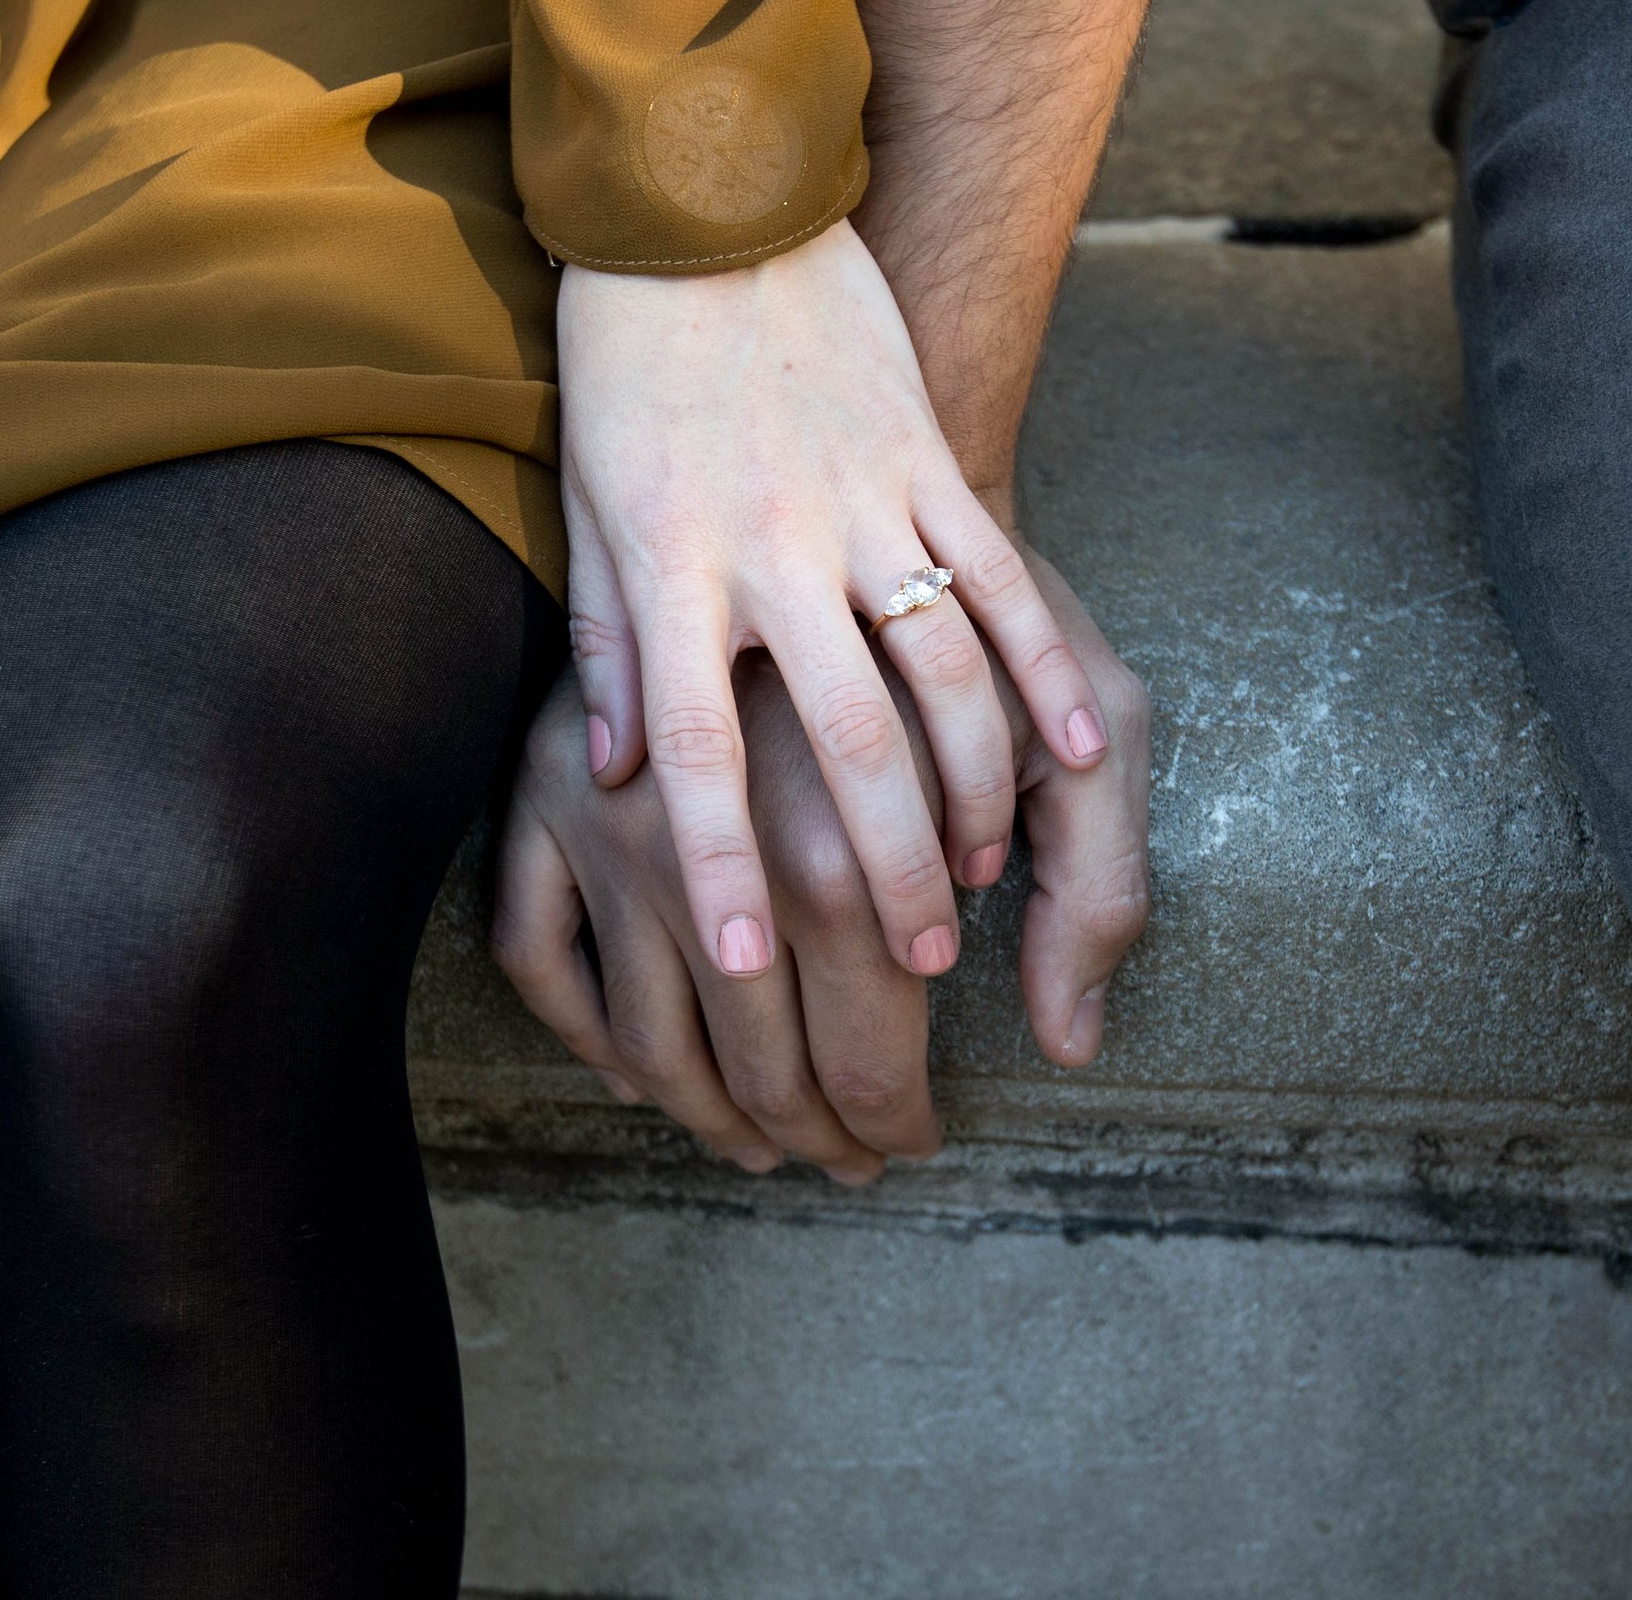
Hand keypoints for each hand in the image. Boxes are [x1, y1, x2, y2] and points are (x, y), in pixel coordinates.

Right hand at [491, 541, 1151, 1177]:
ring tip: (758, 1146)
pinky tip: (639, 1079)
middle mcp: (714, 841)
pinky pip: (532, 956)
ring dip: (701, 1120)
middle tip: (847, 1162)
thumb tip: (1068, 1045)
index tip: (910, 1146)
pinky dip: (577, 1038)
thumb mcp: (1099, 735)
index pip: (868, 1054)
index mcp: (845, 837)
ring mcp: (612, 822)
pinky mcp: (545, 792)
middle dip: (810, 1138)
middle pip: (756, 1067)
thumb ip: (1096, 893)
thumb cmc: (996, 610)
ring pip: (641, 1043)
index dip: (890, 1121)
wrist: (839, 469)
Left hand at [557, 219, 1112, 990]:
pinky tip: (1065, 751)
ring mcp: (863, 503)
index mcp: (673, 571)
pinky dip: (1039, 668)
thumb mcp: (591, 510)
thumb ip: (606, 645)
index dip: (718, 866)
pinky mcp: (927, 461)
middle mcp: (771, 547)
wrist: (709, 212)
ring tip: (979, 878)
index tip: (743, 965)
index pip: (696, 753)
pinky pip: (1001, 580)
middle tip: (910, 965)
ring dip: (973, 789)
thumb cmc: (630, 377)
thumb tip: (612, 778)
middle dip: (881, 867)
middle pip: (843, 740)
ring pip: (941, 674)